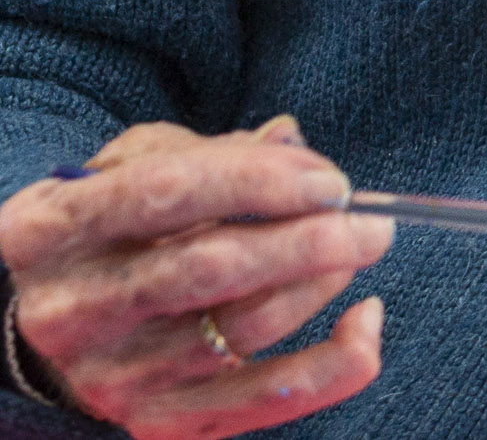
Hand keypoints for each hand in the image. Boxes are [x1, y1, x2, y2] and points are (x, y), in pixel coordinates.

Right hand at [0, 116, 390, 437]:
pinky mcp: (154, 424)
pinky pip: (258, 403)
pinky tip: (367, 322)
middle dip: (307, 242)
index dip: (257, 182)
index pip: (167, 192)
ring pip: (241, 331)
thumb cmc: (109, 221)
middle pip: (209, 269)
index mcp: (55, 228)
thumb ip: (211, 149)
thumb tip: (292, 141)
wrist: (50, 316)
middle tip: (372, 222)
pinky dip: (330, 368)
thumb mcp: (134, 165)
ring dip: (320, 286)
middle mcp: (75, 309)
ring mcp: (112, 376)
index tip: (330, 181)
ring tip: (358, 248)